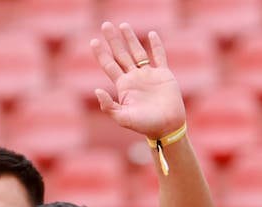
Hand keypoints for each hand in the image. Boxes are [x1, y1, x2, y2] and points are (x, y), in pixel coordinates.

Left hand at [91, 22, 185, 139]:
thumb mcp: (123, 118)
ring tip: (123, 25)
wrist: (167, 127)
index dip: (101, 54)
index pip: (109, 65)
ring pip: (138, 52)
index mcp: (123, 86)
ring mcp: (149, 75)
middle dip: (113, 40)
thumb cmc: (145, 125)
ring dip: (130, 38)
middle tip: (105, 25)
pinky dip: (156, 45)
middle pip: (121, 54)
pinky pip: (159, 56)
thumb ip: (109, 106)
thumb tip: (96, 90)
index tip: (94, 41)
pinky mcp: (164, 75)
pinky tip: (151, 34)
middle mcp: (134, 78)